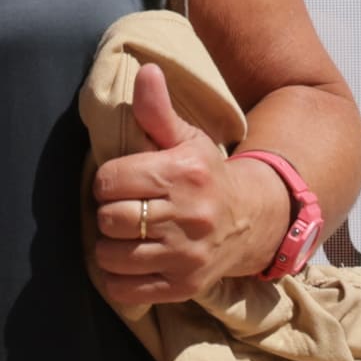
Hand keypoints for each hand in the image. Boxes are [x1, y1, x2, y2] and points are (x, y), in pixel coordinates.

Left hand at [89, 64, 283, 309]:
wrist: (252, 220)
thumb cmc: (206, 174)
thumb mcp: (185, 138)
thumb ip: (156, 109)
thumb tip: (146, 70)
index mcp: (183, 174)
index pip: (109, 181)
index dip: (108, 181)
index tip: (122, 182)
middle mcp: (188, 217)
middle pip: (109, 219)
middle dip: (108, 214)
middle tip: (125, 209)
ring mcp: (186, 256)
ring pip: (112, 256)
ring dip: (110, 247)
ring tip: (128, 235)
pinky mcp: (183, 286)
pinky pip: (126, 290)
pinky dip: (118, 279)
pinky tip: (132, 261)